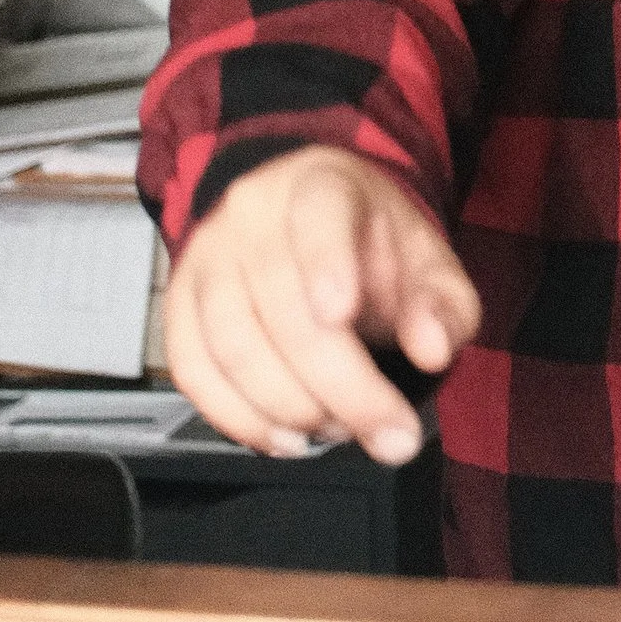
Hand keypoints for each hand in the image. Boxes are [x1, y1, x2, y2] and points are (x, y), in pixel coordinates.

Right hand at [163, 146, 481, 464]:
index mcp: (321, 184)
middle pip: (281, 304)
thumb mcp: (428, 264)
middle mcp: (251, 214)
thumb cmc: (371, 247)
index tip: (342, 313)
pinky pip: (192, 371)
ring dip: (289, 408)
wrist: (310, 228)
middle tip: (387, 433)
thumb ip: (442, 306)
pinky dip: (237, 418)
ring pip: (232, 346)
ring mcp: (207, 257)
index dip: (326, 263)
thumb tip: (432, 349)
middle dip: (340, 385)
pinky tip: (283, 437)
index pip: (318, 214)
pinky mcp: (178, 303)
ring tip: (339, 430)